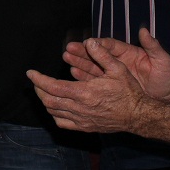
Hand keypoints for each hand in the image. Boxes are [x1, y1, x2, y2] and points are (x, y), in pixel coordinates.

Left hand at [29, 38, 155, 133]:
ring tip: (44, 90)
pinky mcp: (85, 127)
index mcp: (84, 93)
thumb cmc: (129, 91)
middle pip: (48, 100)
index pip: (52, 86)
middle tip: (36, 81)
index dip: (39, 79)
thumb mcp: (118, 69)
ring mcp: (81, 119)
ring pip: (53, 112)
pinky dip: (54, 114)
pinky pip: (62, 123)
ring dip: (45, 100)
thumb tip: (90, 42)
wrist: (138, 115)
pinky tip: (56, 106)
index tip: (31, 73)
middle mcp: (80, 108)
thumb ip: (102, 55)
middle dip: (38, 89)